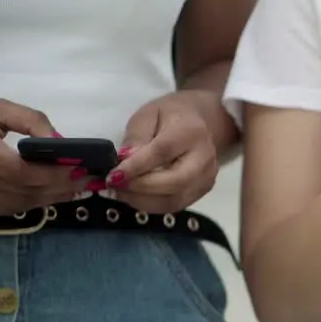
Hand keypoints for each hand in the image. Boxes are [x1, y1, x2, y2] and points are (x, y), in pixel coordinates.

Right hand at [0, 99, 84, 214]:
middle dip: (60, 185)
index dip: (51, 173)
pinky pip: (12, 207)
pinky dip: (38, 201)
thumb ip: (30, 121)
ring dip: (53, 196)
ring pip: (20, 202)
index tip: (80, 167)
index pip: (17, 170)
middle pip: (23, 189)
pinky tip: (57, 192)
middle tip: (89, 179)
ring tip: (80, 186)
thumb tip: (59, 141)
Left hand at [108, 91, 218, 213]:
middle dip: (141, 188)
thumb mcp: (147, 116)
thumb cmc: (169, 116)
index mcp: (191, 131)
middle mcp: (205, 156)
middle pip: (175, 182)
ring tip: (120, 192)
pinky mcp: (203, 190)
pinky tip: (135, 196)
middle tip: (115, 185)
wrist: (200, 122)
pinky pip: (175, 205)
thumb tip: (125, 162)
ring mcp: (207, 176)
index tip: (113, 175)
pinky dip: (151, 205)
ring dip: (142, 200)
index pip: (163, 152)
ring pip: (174, 200)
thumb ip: (136, 137)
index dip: (136, 167)